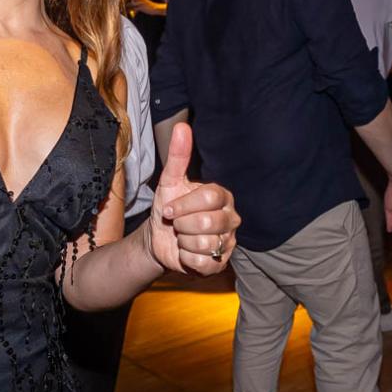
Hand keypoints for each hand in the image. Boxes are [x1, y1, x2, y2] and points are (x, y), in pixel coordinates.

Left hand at [123, 0, 161, 16]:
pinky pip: (134, 8)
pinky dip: (130, 10)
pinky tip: (128, 11)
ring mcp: (141, 2)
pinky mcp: (141, 7)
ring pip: (132, 3)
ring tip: (124, 8)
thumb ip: (136, 1)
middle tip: (121, 1)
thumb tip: (130, 2)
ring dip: (127, 5)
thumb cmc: (147, 5)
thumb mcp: (142, 1)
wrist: (154, 8)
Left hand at [145, 122, 239, 276]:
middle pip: (208, 222)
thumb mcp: (170, 182)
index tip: (169, 209)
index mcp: (222, 197)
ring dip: (184, 242)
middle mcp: (231, 219)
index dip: (184, 205)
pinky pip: (204, 263)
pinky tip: (187, 252)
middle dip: (182, 224)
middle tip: (177, 224)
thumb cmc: (168, 209)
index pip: (209, 198)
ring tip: (182, 237)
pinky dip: (187, 258)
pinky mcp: (221, 264)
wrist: (159, 239)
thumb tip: (182, 127)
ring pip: (205, 244)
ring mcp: (228, 242)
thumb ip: (178, 156)